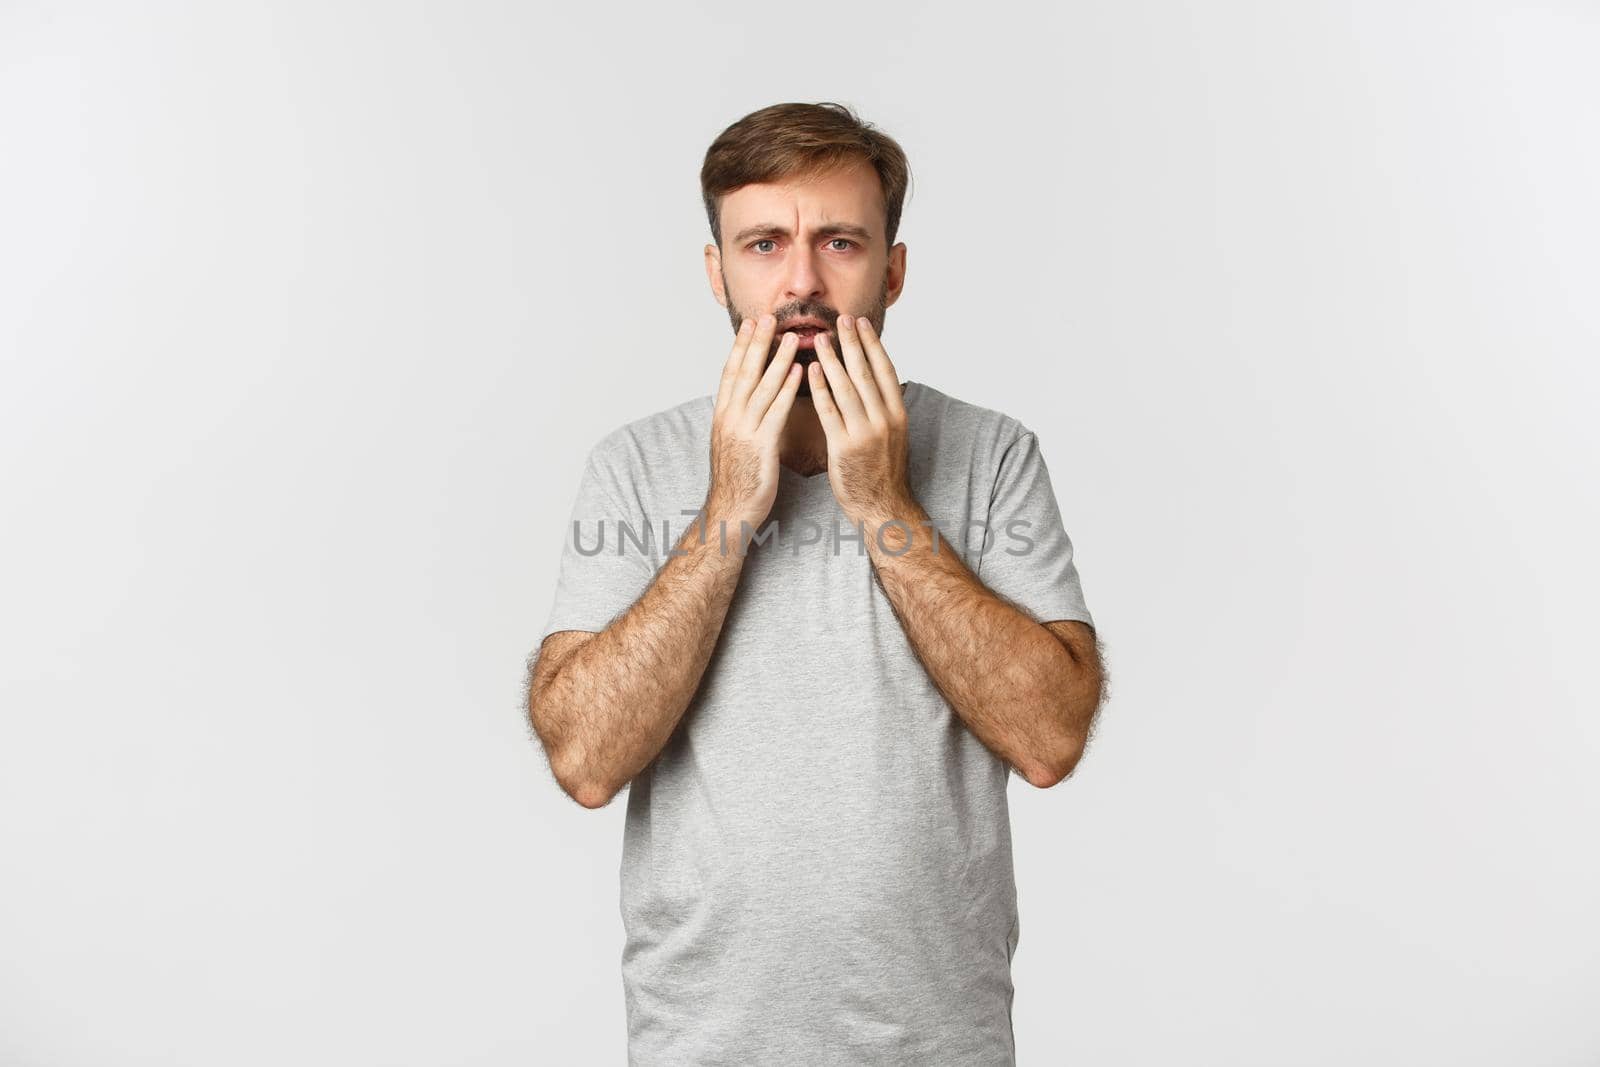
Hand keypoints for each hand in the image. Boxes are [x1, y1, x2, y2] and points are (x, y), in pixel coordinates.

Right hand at [707, 314, 804, 527]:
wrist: (729, 512)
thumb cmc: (737, 480)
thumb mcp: (733, 443)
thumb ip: (740, 419)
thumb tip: (748, 400)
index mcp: (722, 416)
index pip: (731, 373)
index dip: (741, 346)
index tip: (750, 324)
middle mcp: (729, 418)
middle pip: (744, 372)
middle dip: (757, 342)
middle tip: (768, 316)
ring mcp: (743, 431)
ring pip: (761, 387)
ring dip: (776, 359)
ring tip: (790, 336)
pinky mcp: (760, 446)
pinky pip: (776, 412)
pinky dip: (787, 389)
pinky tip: (800, 372)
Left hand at [808, 315, 914, 525]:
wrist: (883, 507)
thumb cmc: (883, 472)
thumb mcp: (893, 435)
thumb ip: (883, 408)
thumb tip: (875, 381)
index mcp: (898, 414)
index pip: (885, 370)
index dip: (872, 344)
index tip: (861, 323)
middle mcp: (885, 419)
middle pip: (866, 372)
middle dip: (853, 343)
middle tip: (841, 318)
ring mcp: (865, 433)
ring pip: (847, 387)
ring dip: (832, 359)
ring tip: (819, 338)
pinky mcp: (844, 447)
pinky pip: (830, 411)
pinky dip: (820, 388)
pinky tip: (810, 371)